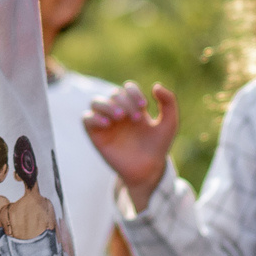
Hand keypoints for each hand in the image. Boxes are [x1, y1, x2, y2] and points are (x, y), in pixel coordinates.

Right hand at [85, 82, 178, 206]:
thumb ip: (169, 102)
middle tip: (135, 118)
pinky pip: (86, 119)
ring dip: (107, 105)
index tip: (143, 106)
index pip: (127, 88)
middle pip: (114, 94)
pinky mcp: (96, 135)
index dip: (134, 92)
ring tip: (119, 116)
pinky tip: (107, 124)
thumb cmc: (158, 146)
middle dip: (125, 102)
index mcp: (133, 107)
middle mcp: (118, 113)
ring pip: (96, 102)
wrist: (148, 169)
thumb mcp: (169, 123)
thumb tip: (155, 86)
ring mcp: (106, 123)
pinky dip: (94, 117)